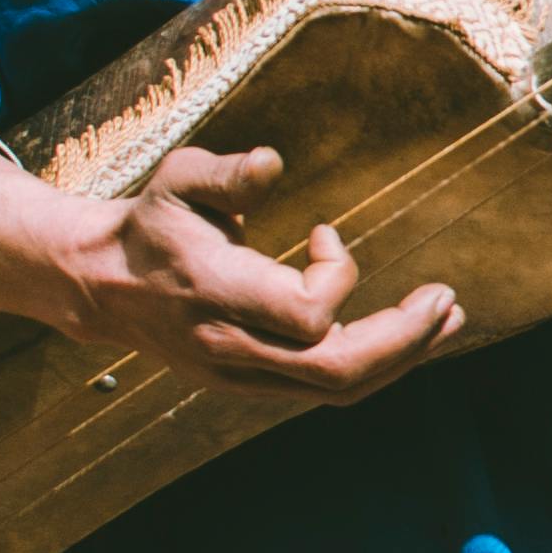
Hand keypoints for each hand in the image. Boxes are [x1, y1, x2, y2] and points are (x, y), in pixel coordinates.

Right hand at [0, 136, 463, 401]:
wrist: (104, 286)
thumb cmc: (153, 221)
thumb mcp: (178, 179)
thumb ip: (224, 174)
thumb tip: (270, 163)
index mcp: (216, 295)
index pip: (306, 317)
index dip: (338, 277)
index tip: (327, 233)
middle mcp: (231, 348)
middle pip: (336, 371)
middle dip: (403, 340)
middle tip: (447, 302)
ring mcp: (242, 375)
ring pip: (337, 389)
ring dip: (402, 356)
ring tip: (447, 320)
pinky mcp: (253, 385)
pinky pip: (326, 389)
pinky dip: (376, 365)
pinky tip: (411, 337)